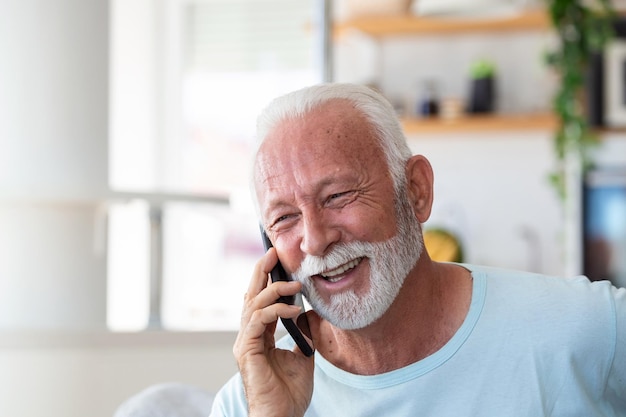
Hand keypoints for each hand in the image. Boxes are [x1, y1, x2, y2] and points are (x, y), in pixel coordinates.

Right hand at [234, 248, 315, 416]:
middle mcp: (248, 336)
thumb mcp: (304, 356)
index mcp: (259, 337)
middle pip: (250, 296)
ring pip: (252, 304)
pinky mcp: (247, 351)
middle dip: (261, 273)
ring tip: (294, 284)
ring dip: (274, 290)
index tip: (278, 262)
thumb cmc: (289, 393)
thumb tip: (308, 313)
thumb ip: (302, 334)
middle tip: (273, 253)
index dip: (268, 281)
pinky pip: (257, 321)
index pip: (260, 302)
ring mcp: (245, 343)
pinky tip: (292, 309)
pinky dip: (274, 311)